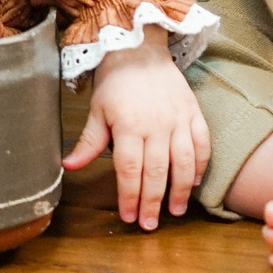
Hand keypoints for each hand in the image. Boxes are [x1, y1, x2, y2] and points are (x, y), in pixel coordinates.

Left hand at [62, 33, 209, 228]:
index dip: (129, 196)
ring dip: (180, 190)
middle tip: (150, 225)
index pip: (130, 170)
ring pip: (184, 162)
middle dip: (153, 202)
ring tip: (176, 211)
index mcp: (129, 126)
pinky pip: (202, 143)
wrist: (140, 48)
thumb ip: (88, 142)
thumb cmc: (116, 82)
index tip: (128, 217)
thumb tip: (69, 167)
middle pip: (157, 171)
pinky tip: (194, 182)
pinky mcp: (193, 112)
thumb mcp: (97, 111)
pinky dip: (201, 165)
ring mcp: (178, 119)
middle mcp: (156, 125)